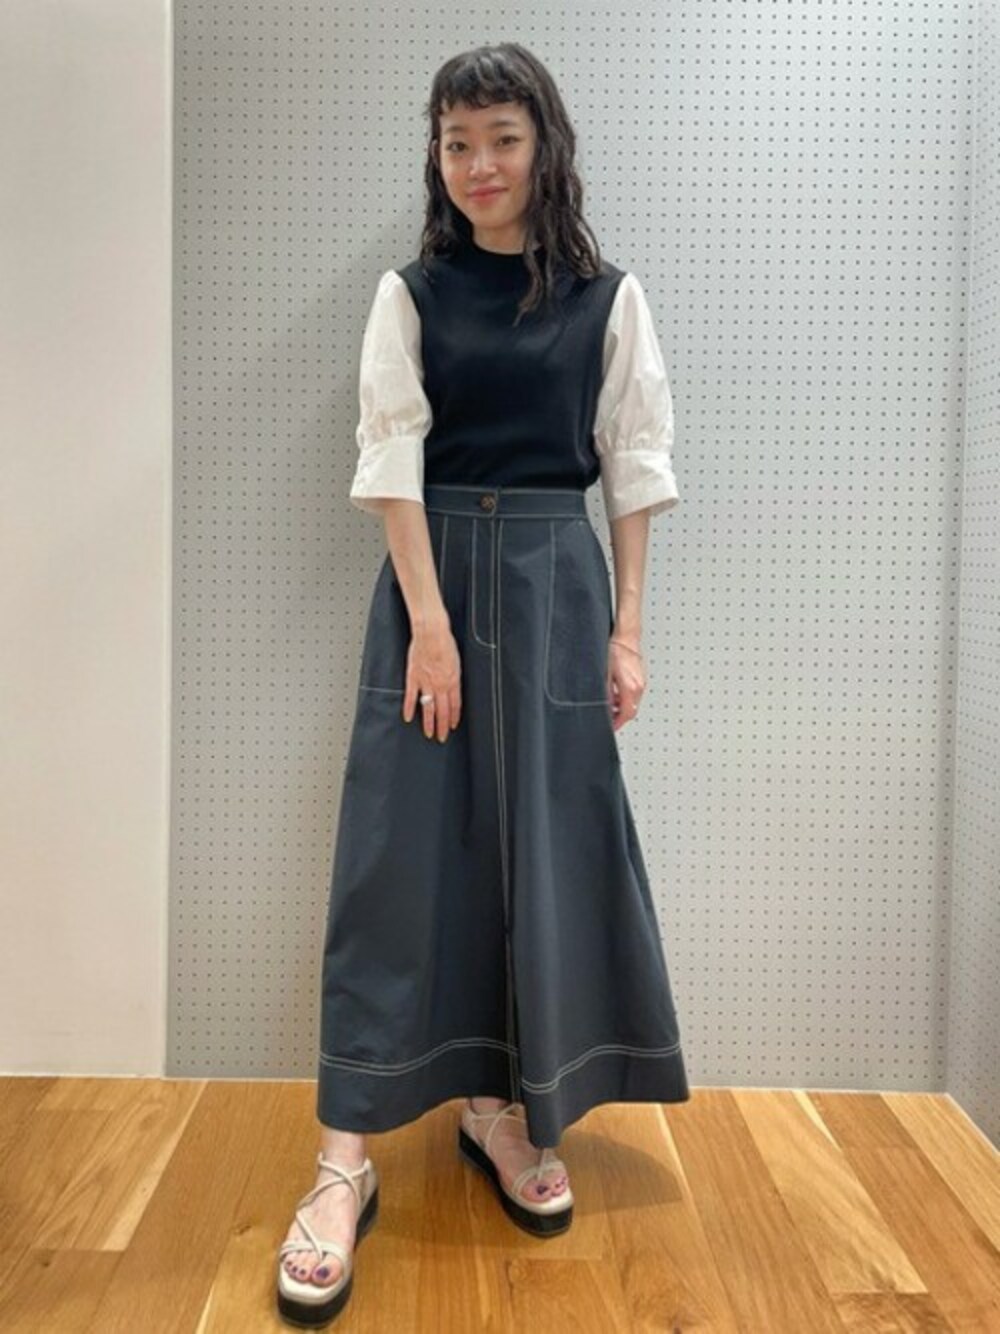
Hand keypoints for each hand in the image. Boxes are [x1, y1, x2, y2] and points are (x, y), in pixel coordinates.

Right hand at [402, 618, 461, 740]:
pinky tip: (408, 717)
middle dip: (443, 726)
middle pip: (443, 711)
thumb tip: (454, 686)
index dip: (454, 718)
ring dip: (429, 723)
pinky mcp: (413, 677)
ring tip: (428, 733)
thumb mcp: (456, 661)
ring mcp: (425, 682)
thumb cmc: (445, 642)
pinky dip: (409, 708)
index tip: (453, 726)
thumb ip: (454, 676)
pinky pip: (410, 696)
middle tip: (442, 737)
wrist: (432, 632)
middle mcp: (440, 684)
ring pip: (428, 708)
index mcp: (453, 680)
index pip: (455, 705)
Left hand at [607, 635, 645, 732]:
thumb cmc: (616, 651)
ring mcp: (642, 682)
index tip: (611, 727)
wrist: (626, 638)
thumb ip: (606, 694)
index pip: (627, 713)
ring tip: (611, 705)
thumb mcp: (605, 674)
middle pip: (632, 711)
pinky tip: (617, 694)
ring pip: (634, 703)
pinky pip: (635, 694)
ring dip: (623, 707)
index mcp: (630, 687)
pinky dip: (626, 698)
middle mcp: (639, 686)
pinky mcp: (641, 678)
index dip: (618, 723)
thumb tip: (605, 706)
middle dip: (620, 717)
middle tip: (610, 718)